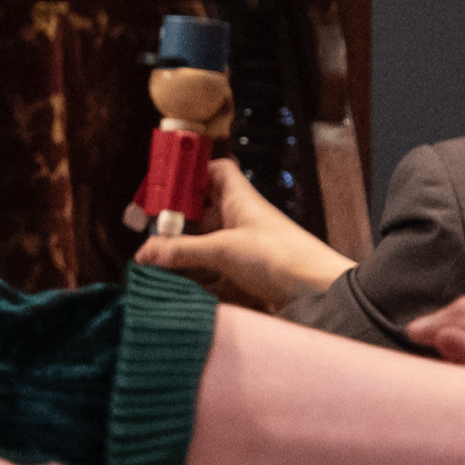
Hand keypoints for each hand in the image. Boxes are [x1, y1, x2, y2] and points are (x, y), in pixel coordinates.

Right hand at [134, 164, 352, 313]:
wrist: (319, 293)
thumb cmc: (281, 258)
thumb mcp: (223, 250)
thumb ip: (181, 251)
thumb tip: (145, 252)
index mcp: (238, 198)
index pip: (212, 171)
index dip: (187, 174)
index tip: (161, 188)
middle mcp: (238, 219)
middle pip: (200, 211)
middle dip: (174, 222)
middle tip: (149, 233)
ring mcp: (241, 247)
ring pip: (203, 242)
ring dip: (180, 252)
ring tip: (154, 264)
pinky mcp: (244, 274)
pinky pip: (211, 270)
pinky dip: (194, 276)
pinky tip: (176, 285)